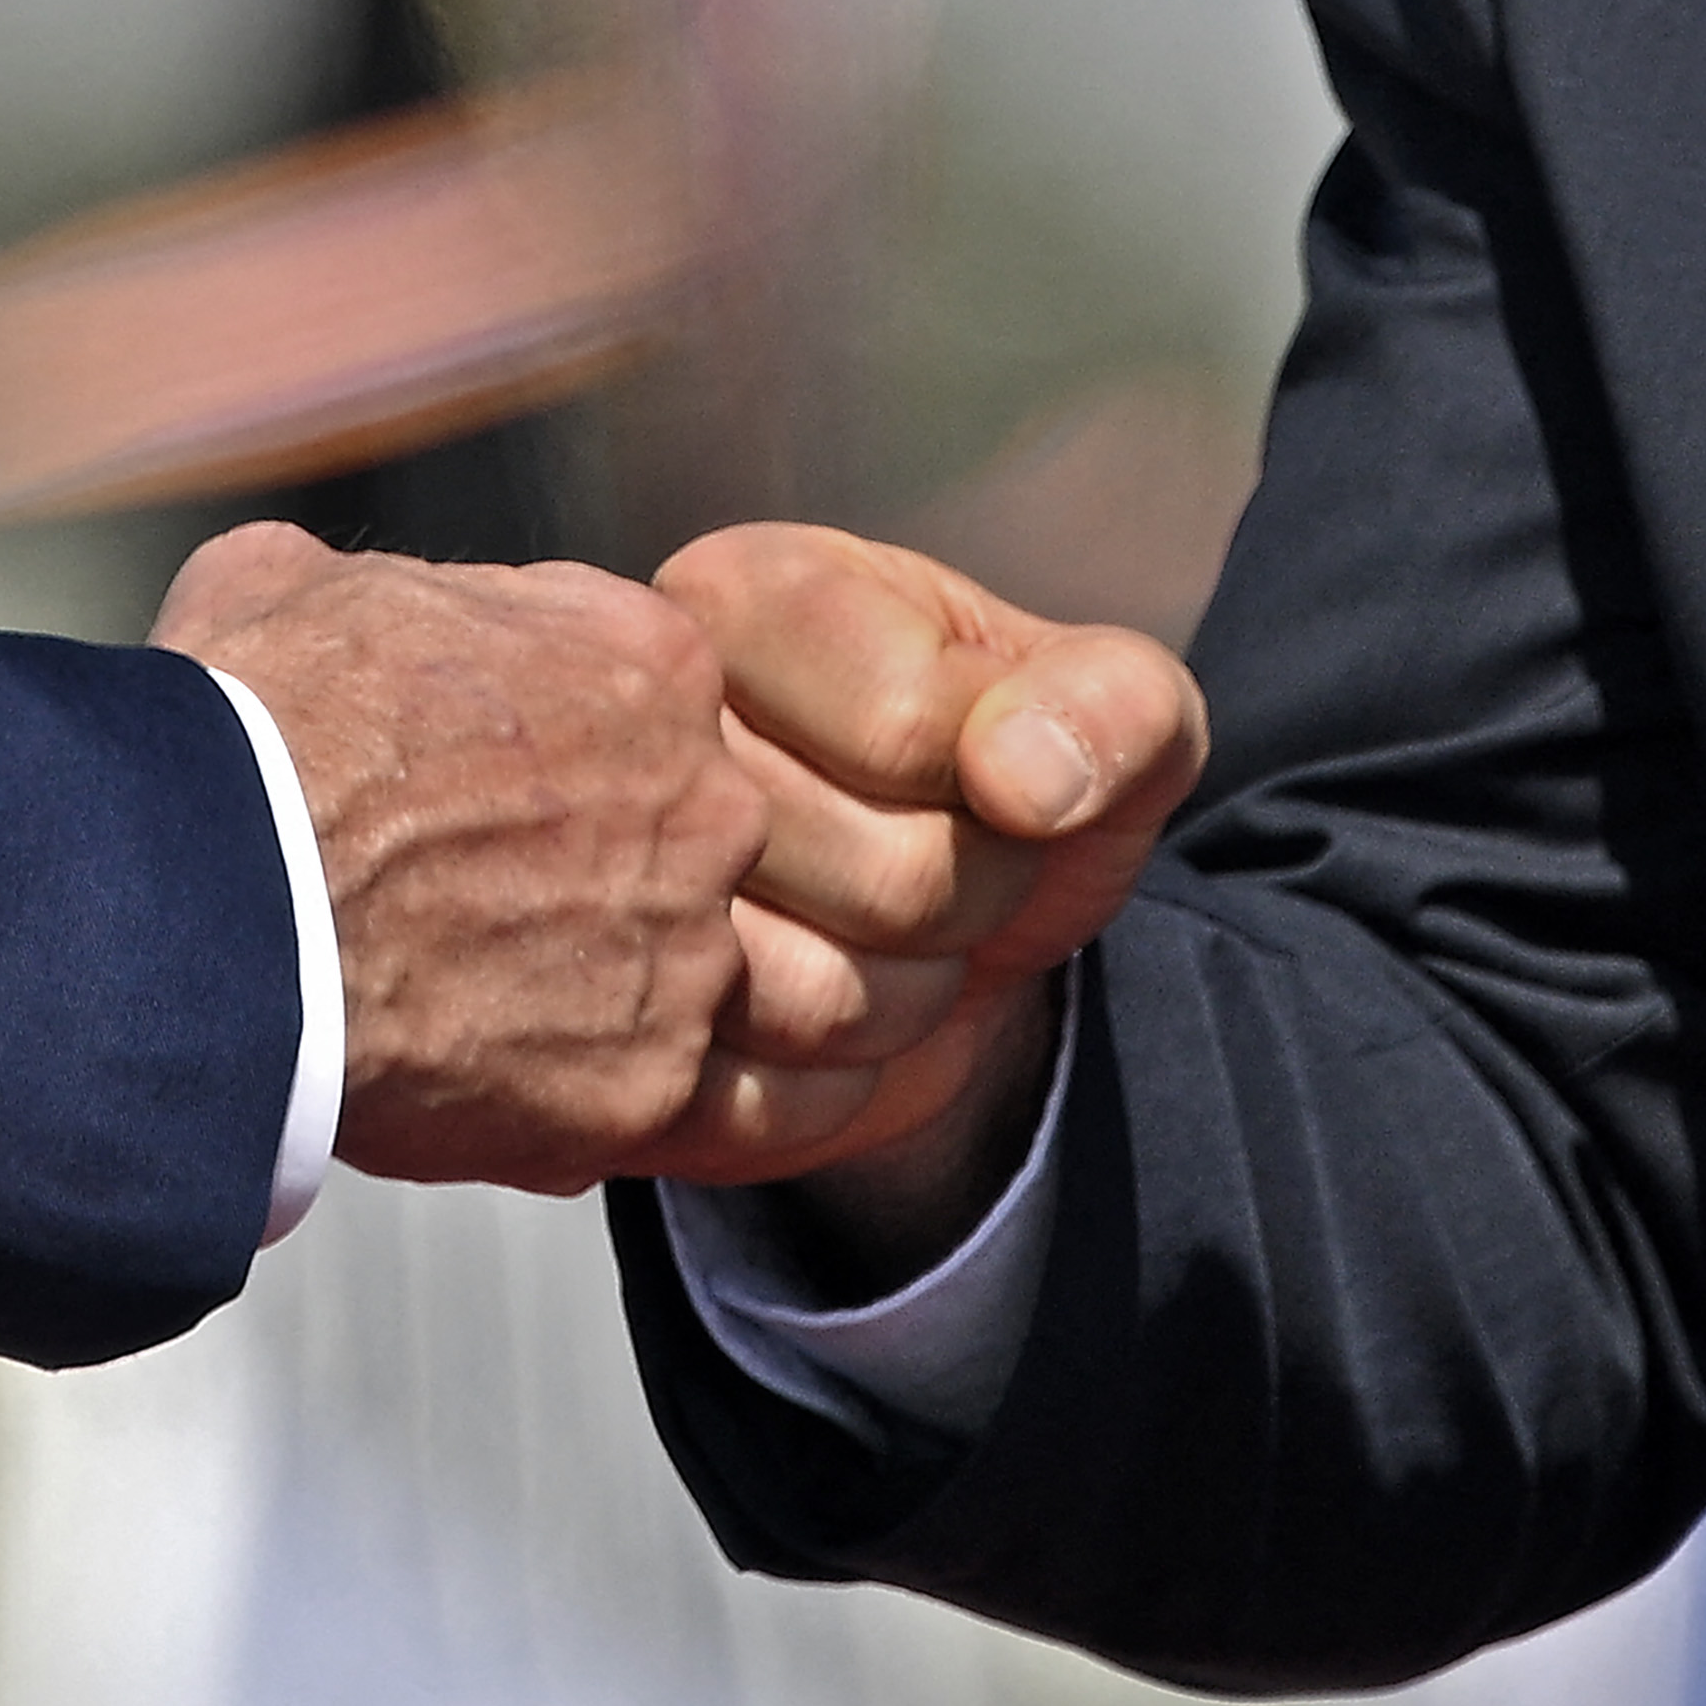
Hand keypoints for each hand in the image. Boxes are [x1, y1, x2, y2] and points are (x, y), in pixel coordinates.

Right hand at [152, 522, 767, 1195]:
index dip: (554, 755)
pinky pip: (627, 1100)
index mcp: (652, 664)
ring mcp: (688, 953)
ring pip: (667, 983)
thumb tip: (353, 609)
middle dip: (590, 877)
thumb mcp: (294, 582)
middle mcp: (707, 805)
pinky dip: (552, 1101)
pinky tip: (451, 1079)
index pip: (645, 715)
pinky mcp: (647, 1086)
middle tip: (468, 906)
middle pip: (677, 848)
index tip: (477, 793)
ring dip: (583, 996)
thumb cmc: (249, 728)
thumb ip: (388, 594)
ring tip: (456, 1004)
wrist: (209, 897)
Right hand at [639, 523, 1206, 1286]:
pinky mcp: (591, 1047)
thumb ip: (1115, 705)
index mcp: (740, 599)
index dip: (1006, 797)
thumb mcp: (1110, 715)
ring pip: (820, 1002)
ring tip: (882, 938)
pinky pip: (748, 1106)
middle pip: (888, 882)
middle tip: (942, 869)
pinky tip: (818, 1026)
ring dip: (903, 1002)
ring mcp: (593, 896)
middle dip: (969, 905)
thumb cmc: (1004, 783)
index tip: (992, 777)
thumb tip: (1026, 779)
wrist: (927, 930)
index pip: (909, 728)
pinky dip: (828, 1091)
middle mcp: (632, 731)